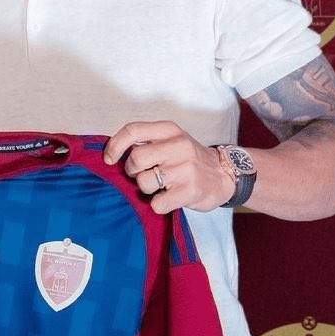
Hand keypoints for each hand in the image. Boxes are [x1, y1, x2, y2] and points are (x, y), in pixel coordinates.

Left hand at [102, 120, 233, 213]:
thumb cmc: (188, 159)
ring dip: (146, 189)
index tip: (109, 159)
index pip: (132, 130)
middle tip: (143, 175)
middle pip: (135, 159)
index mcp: (170, 130)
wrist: (225, 175)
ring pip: (144, 182)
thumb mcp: (171, 140)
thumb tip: (110, 152)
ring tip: (160, 186)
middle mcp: (179, 146)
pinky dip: (158, 205)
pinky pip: (157, 203)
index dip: (114, 146)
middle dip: (132, 171)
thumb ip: (146, 141)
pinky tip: (169, 199)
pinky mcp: (191, 191)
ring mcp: (186, 169)